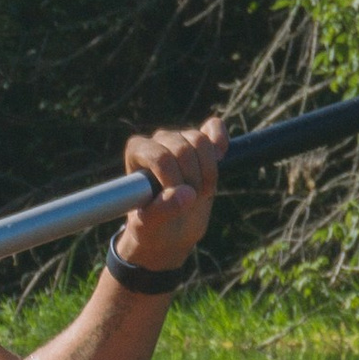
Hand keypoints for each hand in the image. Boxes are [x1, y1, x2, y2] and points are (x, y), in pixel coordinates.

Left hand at [114, 113, 225, 275]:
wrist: (170, 232)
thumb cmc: (152, 227)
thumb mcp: (149, 226)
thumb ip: (161, 210)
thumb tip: (186, 194)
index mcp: (137, 153)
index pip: (159, 155)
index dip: (173, 178)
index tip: (174, 198)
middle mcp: (157, 141)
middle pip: (182, 147)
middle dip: (192, 179)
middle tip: (189, 202)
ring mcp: (180, 139)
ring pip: (200, 141)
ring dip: (207, 172)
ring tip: (200, 193)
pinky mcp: (202, 143)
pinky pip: (214, 127)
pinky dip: (220, 140)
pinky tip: (221, 157)